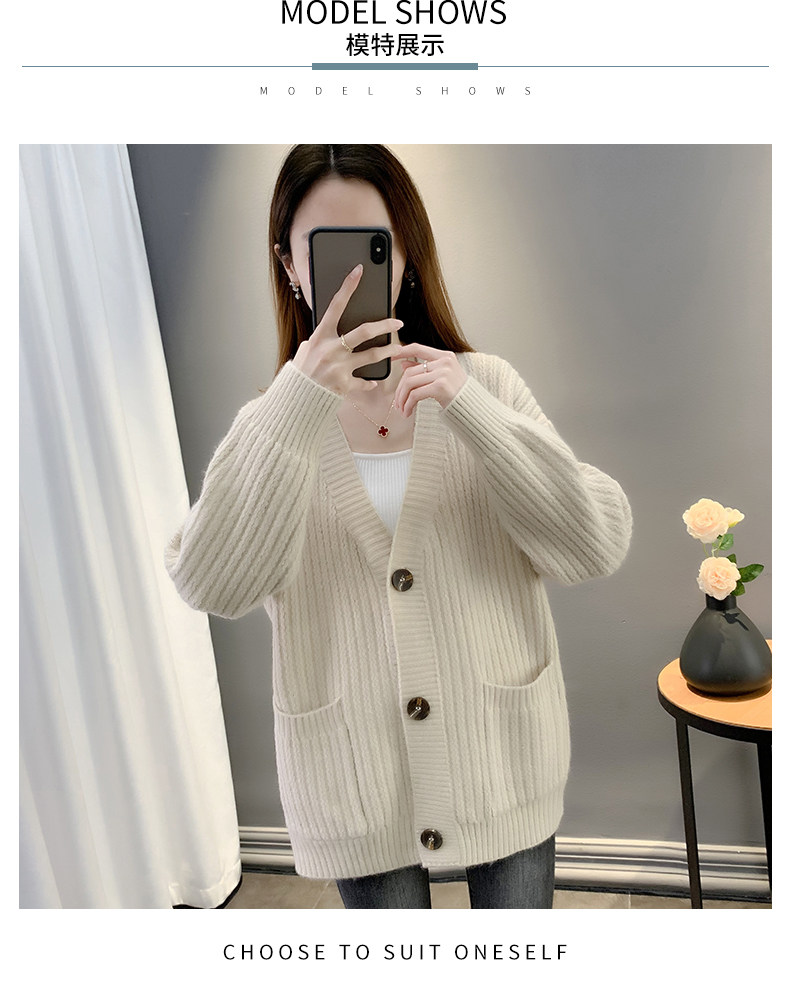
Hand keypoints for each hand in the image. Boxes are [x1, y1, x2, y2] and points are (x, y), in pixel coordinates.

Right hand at [292, 264, 402, 395]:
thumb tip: (334, 331)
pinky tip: (373, 380)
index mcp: (320, 336)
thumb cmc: (301, 371)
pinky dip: (369, 382)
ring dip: (387, 351)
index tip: (358, 271)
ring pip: (371, 356)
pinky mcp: (344, 385)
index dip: (347, 287)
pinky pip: (363, 382)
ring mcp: (339, 367)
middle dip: (384, 325)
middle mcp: (331, 350)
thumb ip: (322, 339)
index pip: (336, 305)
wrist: (294, 398)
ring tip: (397, 349)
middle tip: (397, 322)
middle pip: (364, 332)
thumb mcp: (306, 349)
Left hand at [392, 344, 467, 416]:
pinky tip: (408, 412)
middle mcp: (444, 362)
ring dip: (402, 399)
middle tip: (397, 402)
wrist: (472, 407)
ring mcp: (443, 373)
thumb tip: (403, 363)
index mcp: (444, 356)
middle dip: (400, 389)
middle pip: (409, 372)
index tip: (390, 358)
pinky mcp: (440, 387)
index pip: (417, 348)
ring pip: (410, 383)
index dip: (401, 351)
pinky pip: (415, 394)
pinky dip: (408, 405)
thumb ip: (424, 368)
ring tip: (402, 409)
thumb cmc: (457, 393)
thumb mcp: (442, 376)